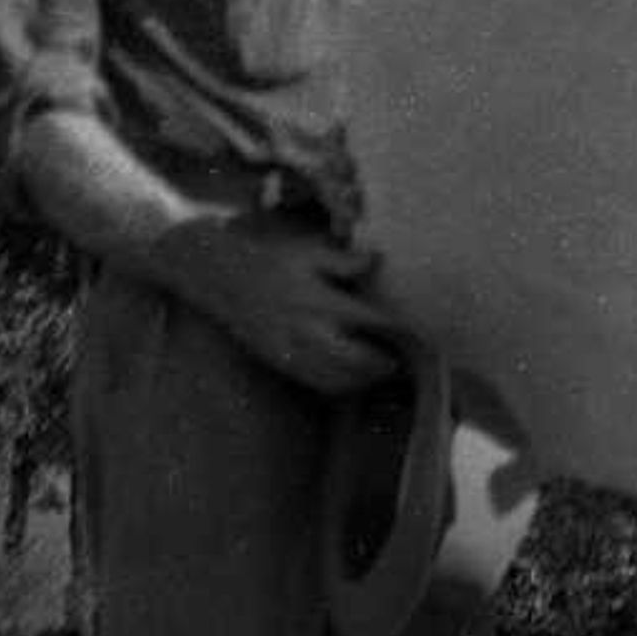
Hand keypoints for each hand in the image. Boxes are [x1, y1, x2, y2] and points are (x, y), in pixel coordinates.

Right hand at [150, 213, 401, 394]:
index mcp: (319, 301)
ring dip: (365, 378)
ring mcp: (291, 351)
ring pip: (339, 379)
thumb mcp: (307, 251)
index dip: (398, 331)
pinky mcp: (279, 361)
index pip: (372, 323)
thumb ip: (344, 260)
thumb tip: (378, 260)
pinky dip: (341, 384)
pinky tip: (353, 375)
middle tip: (403, 356)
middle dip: (385, 362)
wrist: (217, 277)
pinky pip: (316, 382)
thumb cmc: (268, 259)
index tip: (419, 333)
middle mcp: (306, 331)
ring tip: (383, 367)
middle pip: (359, 361)